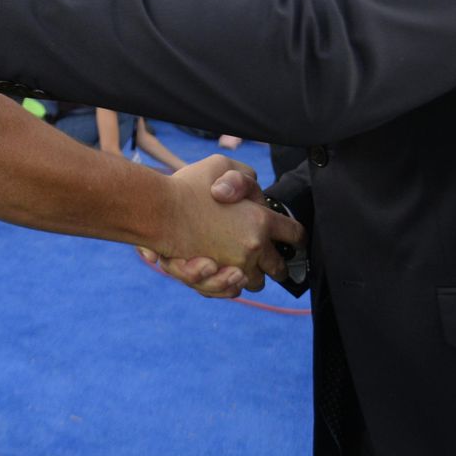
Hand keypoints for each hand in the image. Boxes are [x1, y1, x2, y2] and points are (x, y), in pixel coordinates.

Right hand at [139, 160, 298, 298]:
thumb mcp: (220, 165)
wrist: (157, 210)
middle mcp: (252, 247)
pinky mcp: (213, 279)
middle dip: (278, 265)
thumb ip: (243, 178)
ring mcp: (233, 266)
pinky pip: (231, 290)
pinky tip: (230, 275)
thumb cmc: (187, 185)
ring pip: (255, 282)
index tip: (296, 238)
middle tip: (274, 259)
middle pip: (279, 266)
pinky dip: (232, 285)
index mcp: (260, 221)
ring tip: (246, 265)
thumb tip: (255, 190)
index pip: (294, 234)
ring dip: (253, 275)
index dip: (298, 235)